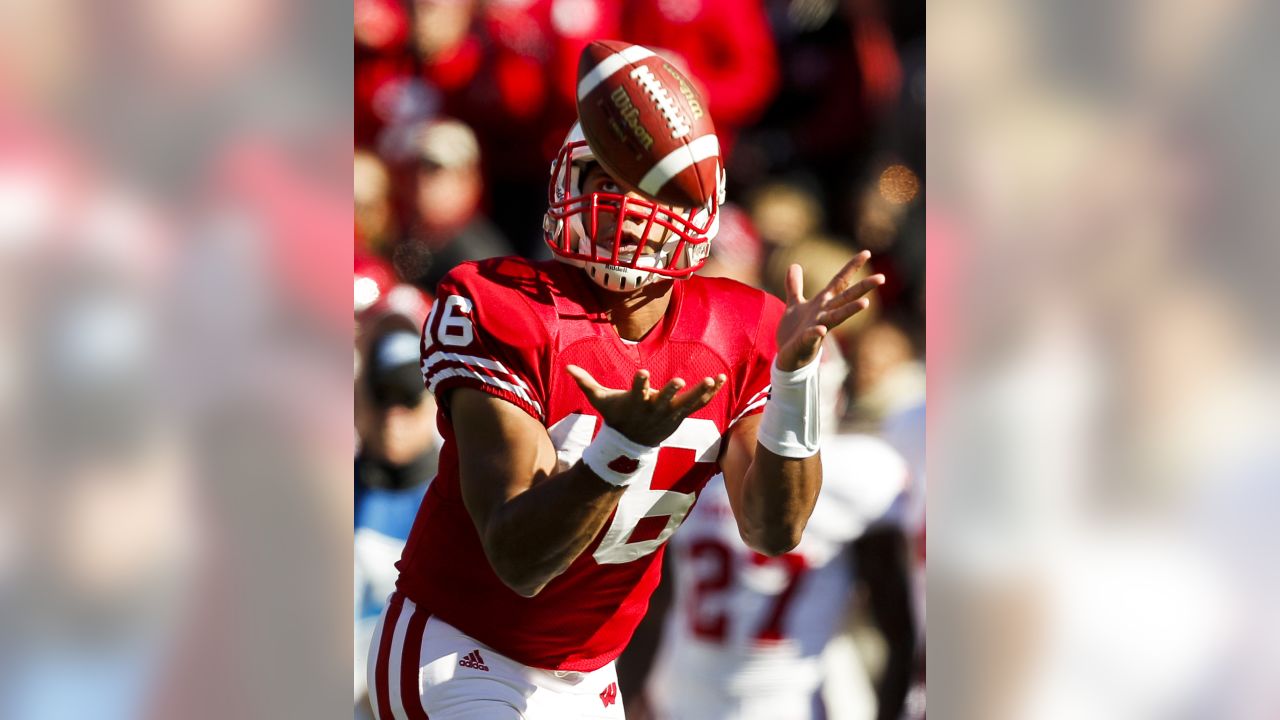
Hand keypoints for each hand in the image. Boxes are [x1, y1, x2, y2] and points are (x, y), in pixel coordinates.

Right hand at [566, 366, 726, 445]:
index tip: (642, 373)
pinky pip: (698, 403)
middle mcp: (653, 408)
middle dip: (671, 391)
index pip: (636, 390)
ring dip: (700, 392)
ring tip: (711, 379)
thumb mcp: (601, 400)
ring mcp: (669, 413)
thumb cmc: (616, 416)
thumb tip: (567, 367)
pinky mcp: (680, 415)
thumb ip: (586, 383)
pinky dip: (710, 392)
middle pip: (663, 399)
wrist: (631, 444)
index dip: (640, 383)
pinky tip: (721, 379)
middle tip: (680, 381)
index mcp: (635, 401)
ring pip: (686, 402)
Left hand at [775, 250, 883, 370]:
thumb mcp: (794, 304)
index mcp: (822, 303)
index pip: (839, 281)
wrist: (788, 357)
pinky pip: (812, 336)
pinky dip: (817, 332)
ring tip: (864, 303)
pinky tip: (821, 329)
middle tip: (881, 277)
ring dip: (850, 310)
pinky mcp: (806, 341)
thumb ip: (794, 286)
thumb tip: (794, 265)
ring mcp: (818, 327)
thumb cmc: (795, 331)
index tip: (866, 252)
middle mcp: (824, 313)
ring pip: (836, 317)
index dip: (852, 267)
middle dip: (863, 288)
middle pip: (846, 298)